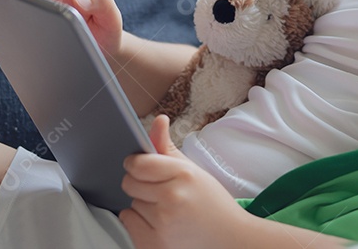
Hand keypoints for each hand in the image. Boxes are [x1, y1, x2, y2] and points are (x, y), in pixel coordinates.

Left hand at [119, 115, 250, 248]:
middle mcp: (172, 197)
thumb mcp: (193, 170)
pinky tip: (158, 223)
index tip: (141, 167)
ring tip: (166, 210)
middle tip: (159, 191)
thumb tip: (158, 120)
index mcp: (183, 174)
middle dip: (140, 185)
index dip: (136, 164)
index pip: (138, 163)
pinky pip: (128, 222)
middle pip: (129, 183)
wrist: (228, 239)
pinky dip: (138, 223)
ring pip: (130, 203)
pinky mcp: (154, 244)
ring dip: (142, 206)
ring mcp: (163, 223)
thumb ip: (168, 147)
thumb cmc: (211, 203)